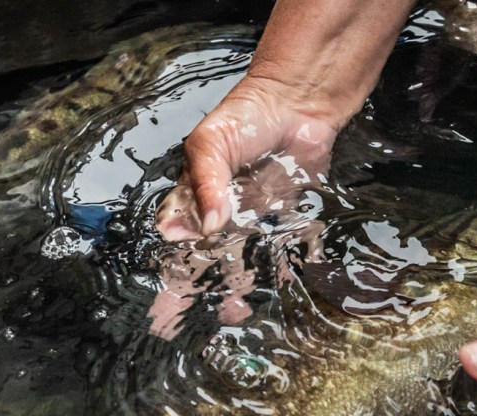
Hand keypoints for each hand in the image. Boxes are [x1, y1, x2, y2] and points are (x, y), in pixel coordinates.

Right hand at [182, 75, 340, 234]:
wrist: (296, 105)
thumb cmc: (247, 116)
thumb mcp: (211, 143)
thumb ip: (206, 184)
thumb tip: (209, 225)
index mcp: (197, 186)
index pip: (180, 219)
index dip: (181, 233)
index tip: (186, 239)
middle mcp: (222, 202)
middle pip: (210, 238)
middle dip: (211, 247)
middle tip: (216, 245)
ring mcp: (251, 210)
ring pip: (240, 242)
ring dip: (240, 249)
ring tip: (240, 247)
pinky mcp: (279, 212)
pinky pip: (273, 235)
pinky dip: (271, 242)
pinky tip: (267, 242)